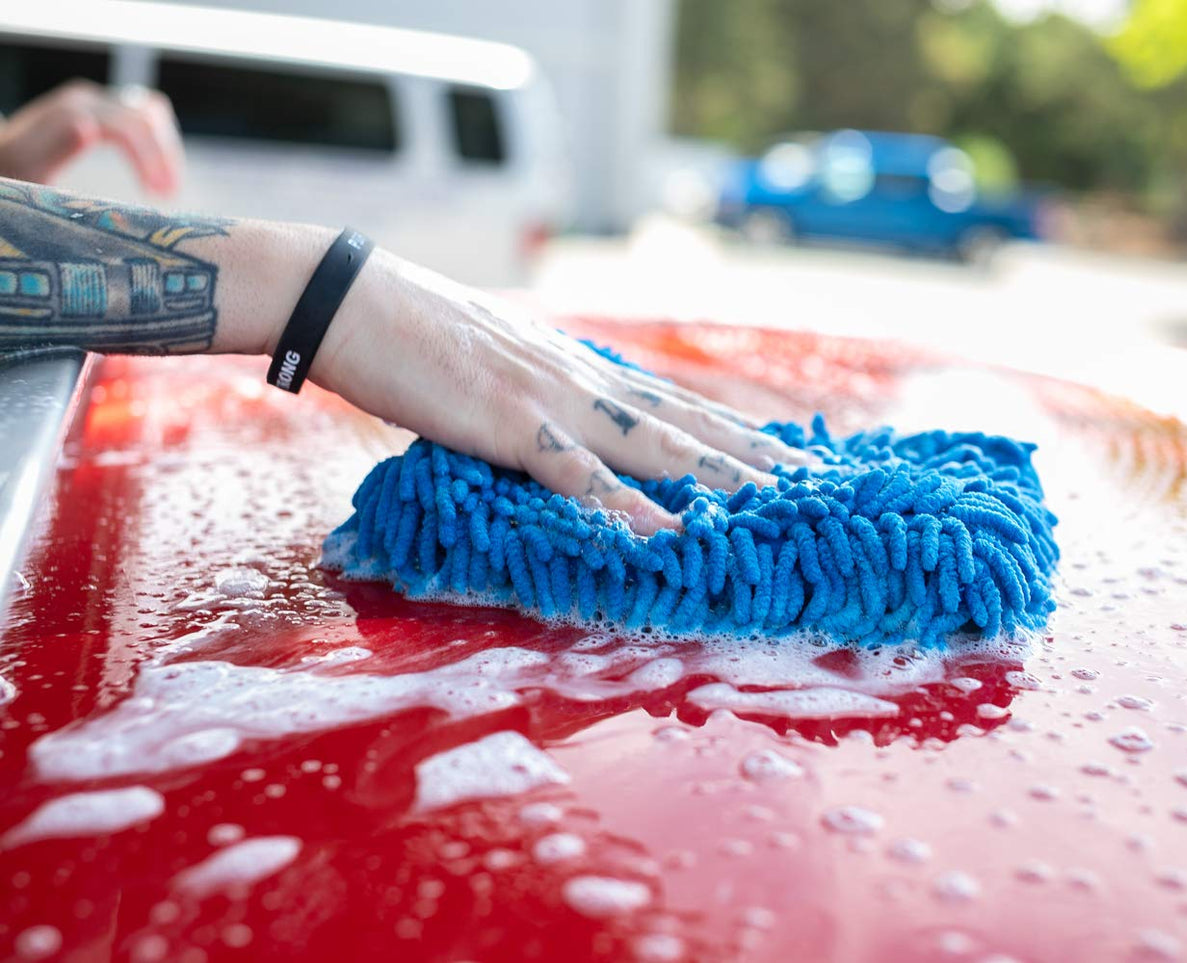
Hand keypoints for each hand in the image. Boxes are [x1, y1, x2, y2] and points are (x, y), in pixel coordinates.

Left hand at [0, 80, 182, 193]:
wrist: (4, 159)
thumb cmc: (12, 171)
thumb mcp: (24, 165)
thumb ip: (54, 146)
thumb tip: (90, 128)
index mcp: (71, 110)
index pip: (128, 126)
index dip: (149, 160)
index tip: (156, 197)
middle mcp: (87, 99)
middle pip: (146, 117)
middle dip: (163, 157)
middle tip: (167, 197)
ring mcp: (97, 102)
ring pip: (152, 112)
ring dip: (166, 148)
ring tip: (167, 186)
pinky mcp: (104, 110)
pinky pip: (145, 115)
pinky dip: (159, 141)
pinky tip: (157, 170)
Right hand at [305, 249, 811, 534]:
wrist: (350, 297)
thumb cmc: (411, 334)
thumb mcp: (494, 363)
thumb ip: (536, 396)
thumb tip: (559, 429)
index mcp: (578, 366)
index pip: (672, 398)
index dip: (731, 425)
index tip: (783, 447)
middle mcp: (583, 377)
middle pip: (688, 419)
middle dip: (755, 453)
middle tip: (819, 478)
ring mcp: (553, 398)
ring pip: (658, 443)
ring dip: (722, 476)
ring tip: (782, 502)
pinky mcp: (512, 423)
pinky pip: (583, 475)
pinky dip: (631, 509)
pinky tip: (673, 535)